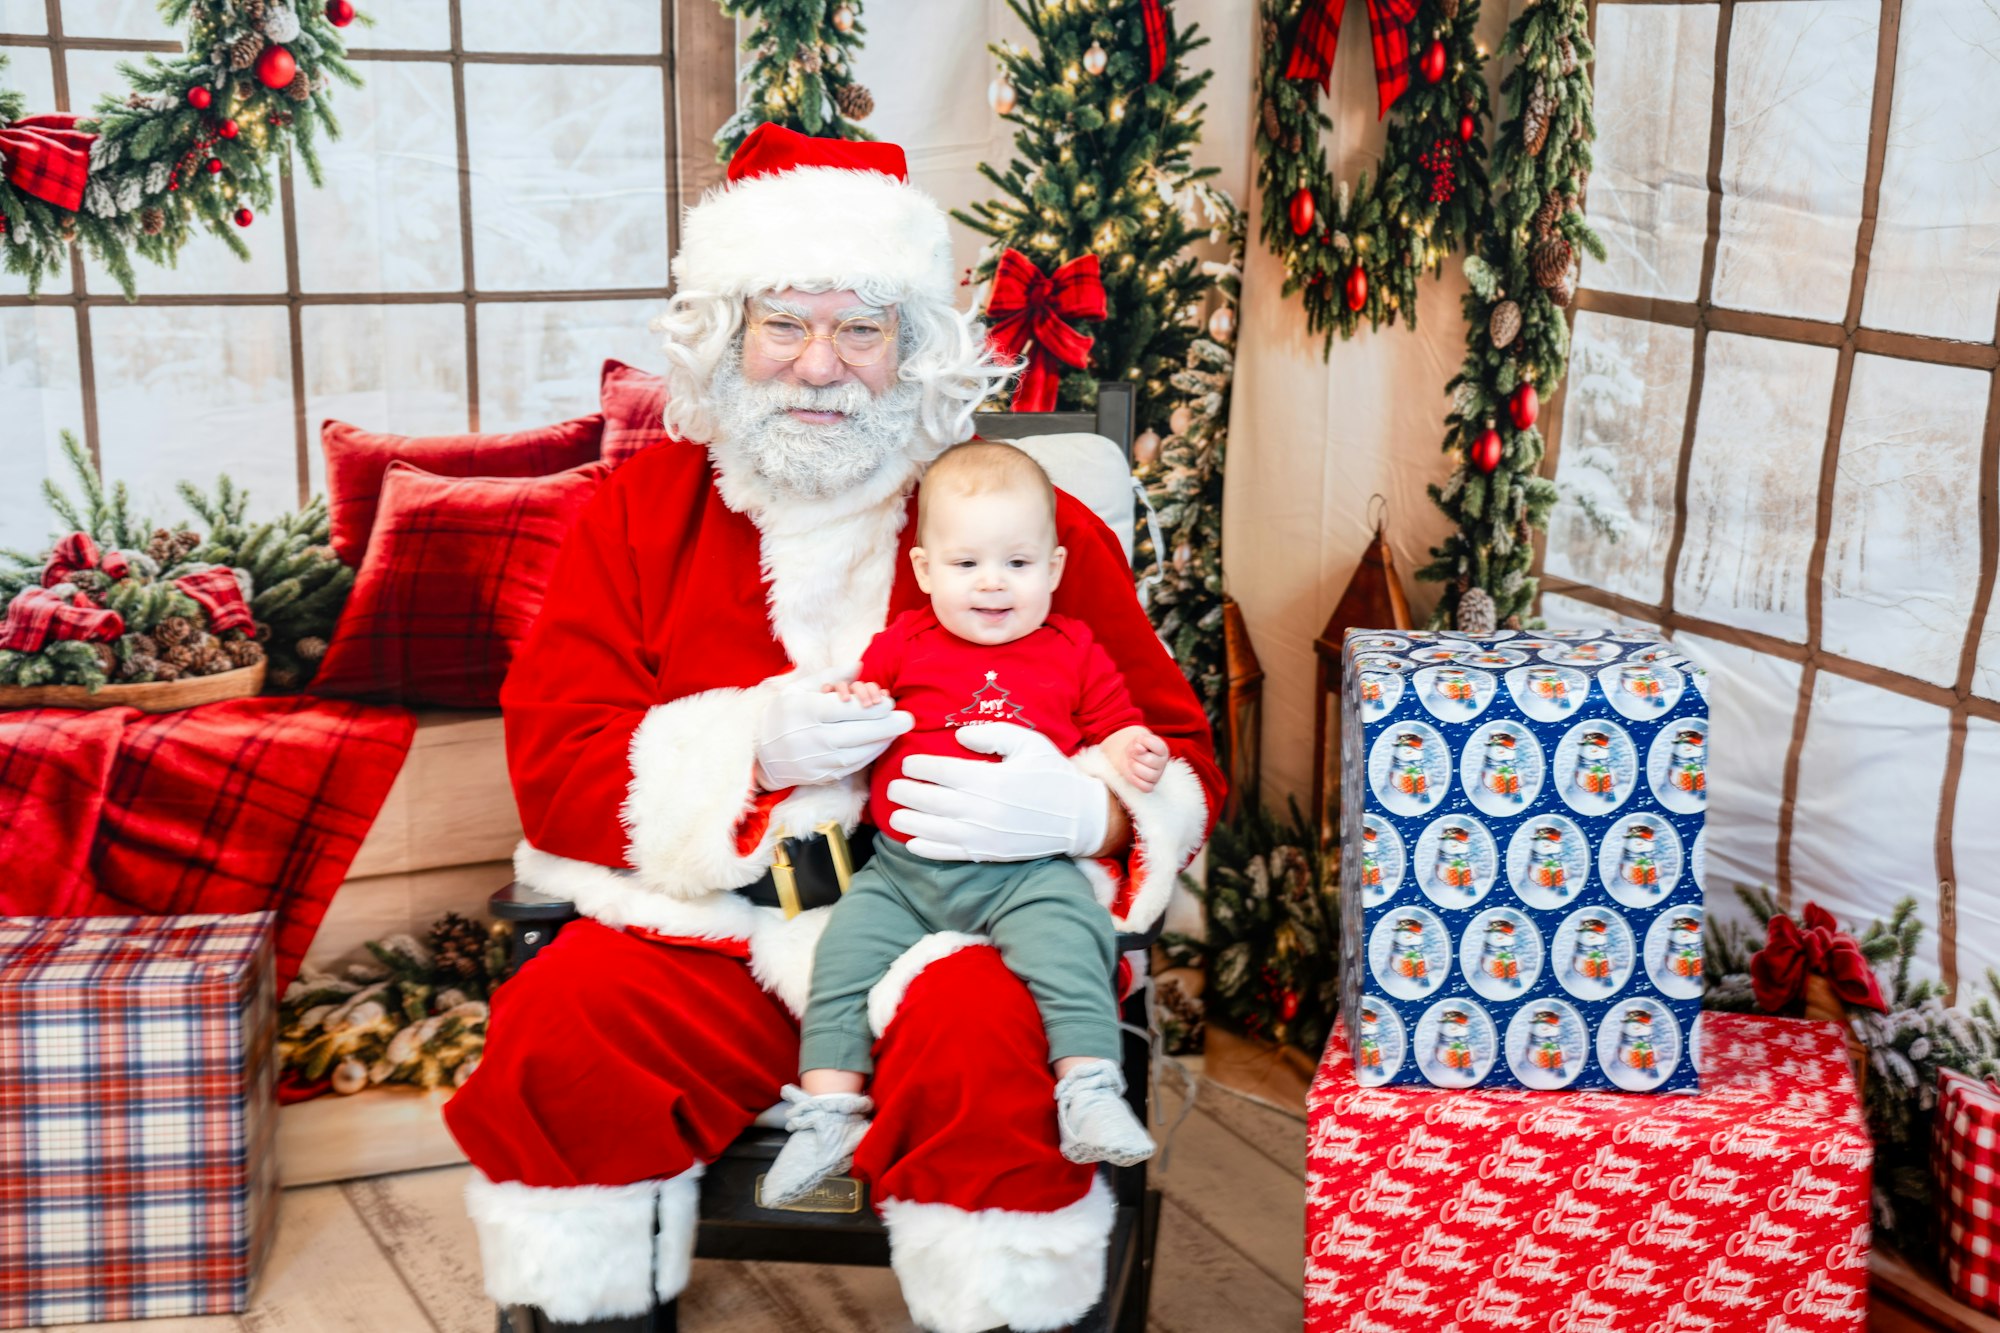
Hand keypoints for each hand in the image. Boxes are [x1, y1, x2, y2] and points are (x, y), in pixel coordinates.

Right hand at [755, 664, 912, 789]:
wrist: (760, 754)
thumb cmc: (781, 714)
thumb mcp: (798, 688)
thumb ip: (831, 676)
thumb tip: (859, 665)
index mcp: (805, 710)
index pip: (844, 710)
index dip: (870, 707)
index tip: (889, 702)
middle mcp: (811, 737)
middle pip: (856, 733)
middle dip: (886, 725)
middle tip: (908, 718)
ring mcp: (817, 760)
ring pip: (858, 752)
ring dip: (882, 741)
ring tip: (898, 729)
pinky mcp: (822, 776)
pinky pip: (853, 766)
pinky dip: (870, 754)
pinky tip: (882, 743)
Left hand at [886, 722, 1110, 861]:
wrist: (1079, 817)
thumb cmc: (1053, 774)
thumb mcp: (1028, 742)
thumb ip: (992, 734)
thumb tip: (958, 735)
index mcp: (991, 779)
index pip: (942, 771)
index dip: (919, 767)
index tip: (908, 764)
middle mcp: (984, 809)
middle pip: (931, 801)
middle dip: (907, 793)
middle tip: (893, 788)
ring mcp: (985, 835)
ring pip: (935, 830)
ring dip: (910, 823)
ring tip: (895, 815)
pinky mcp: (989, 853)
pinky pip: (951, 853)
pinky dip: (929, 849)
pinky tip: (914, 843)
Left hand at [1104, 726, 1167, 792]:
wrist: (1129, 756)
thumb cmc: (1136, 747)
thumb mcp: (1138, 740)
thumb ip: (1140, 742)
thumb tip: (1139, 749)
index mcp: (1162, 750)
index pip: (1158, 747)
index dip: (1145, 744)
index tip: (1138, 743)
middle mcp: (1162, 763)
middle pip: (1150, 761)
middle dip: (1137, 756)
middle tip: (1133, 754)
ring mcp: (1157, 775)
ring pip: (1149, 775)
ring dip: (1135, 767)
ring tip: (1132, 763)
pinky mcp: (1150, 785)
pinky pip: (1146, 788)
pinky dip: (1136, 781)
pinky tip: (1132, 773)